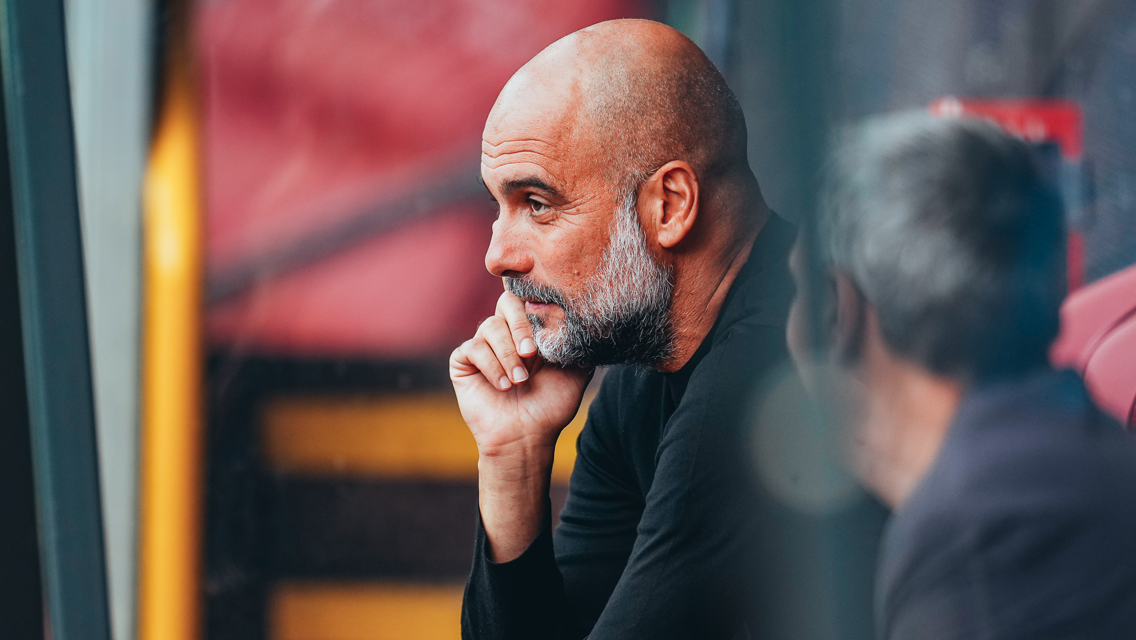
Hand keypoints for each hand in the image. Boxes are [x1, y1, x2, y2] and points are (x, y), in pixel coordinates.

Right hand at [451, 289, 590, 560]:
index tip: (546, 327)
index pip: (529, 298)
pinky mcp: (464, 361)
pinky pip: (473, 348)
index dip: (536, 303)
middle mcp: (506, 333)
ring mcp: (484, 345)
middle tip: (531, 353)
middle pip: (507, 302)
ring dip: (507, 354)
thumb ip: (579, 341)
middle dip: (520, 325)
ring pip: (490, 326)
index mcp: (530, 329)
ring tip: (519, 381)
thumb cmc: (551, 405)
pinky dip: (491, 366)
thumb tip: (584, 314)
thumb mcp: (576, 370)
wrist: (527, 436)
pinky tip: (504, 386)